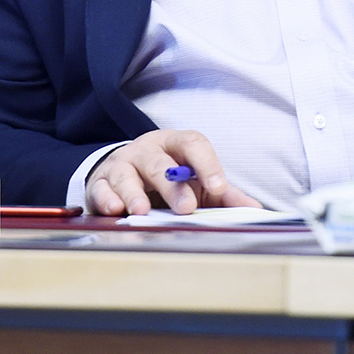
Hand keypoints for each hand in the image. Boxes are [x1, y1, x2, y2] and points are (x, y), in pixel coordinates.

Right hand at [86, 129, 261, 215]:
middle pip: (158, 162)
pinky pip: (100, 188)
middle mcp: (146, 151)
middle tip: (186, 208)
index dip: (207, 163)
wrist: (125, 176)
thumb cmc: (168, 180)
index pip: (192, 143)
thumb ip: (223, 196)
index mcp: (174, 146)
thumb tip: (254, 210)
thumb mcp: (197, 183)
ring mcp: (121, 164)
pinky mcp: (100, 182)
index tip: (218, 186)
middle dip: (172, 186)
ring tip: (141, 210)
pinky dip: (106, 199)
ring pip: (125, 173)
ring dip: (133, 192)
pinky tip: (114, 210)